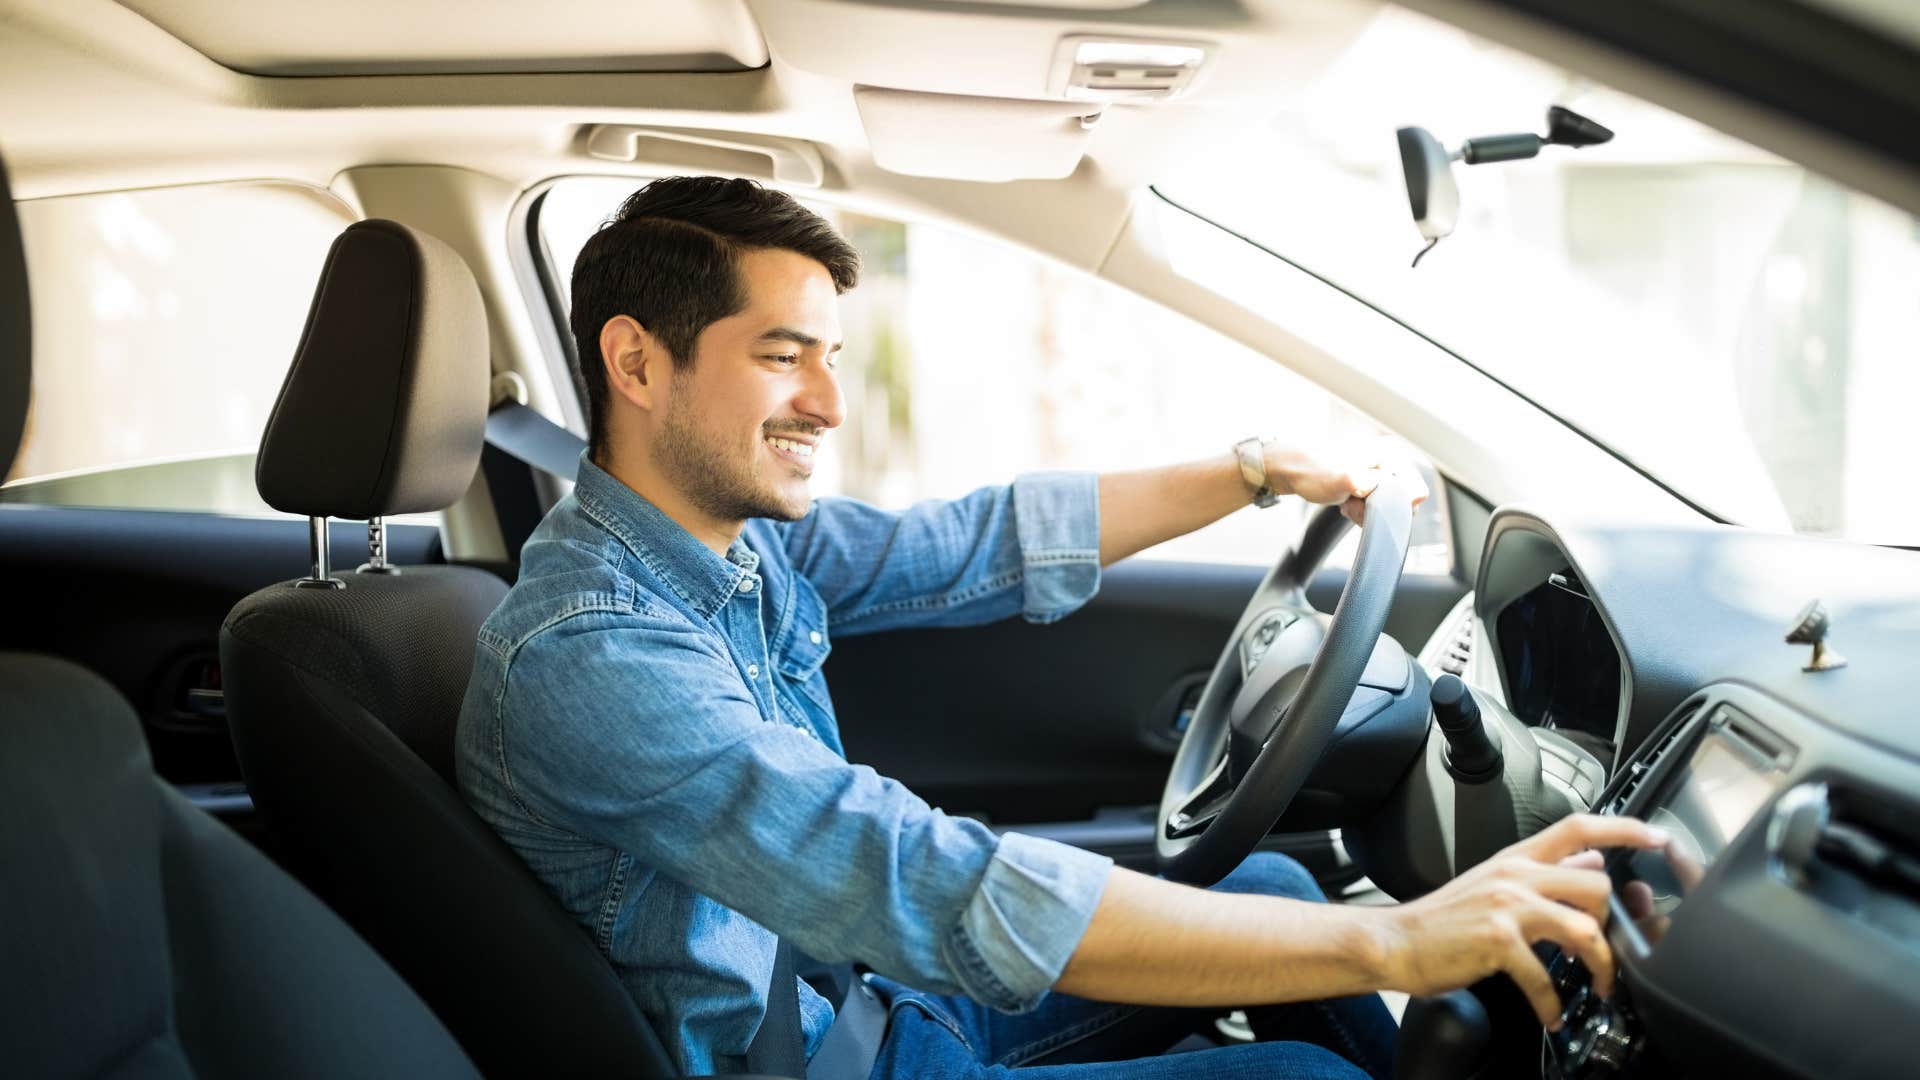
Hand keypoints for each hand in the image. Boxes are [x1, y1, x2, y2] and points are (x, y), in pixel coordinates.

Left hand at [1266, 440, 1429, 525]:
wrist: (1288, 469)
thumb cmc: (1313, 471)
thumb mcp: (1348, 481)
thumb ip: (1382, 487)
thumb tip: (1415, 497)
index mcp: (1391, 453)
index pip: (1415, 492)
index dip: (1392, 506)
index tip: (1367, 503)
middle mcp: (1389, 458)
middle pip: (1400, 501)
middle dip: (1376, 510)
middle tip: (1352, 503)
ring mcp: (1379, 469)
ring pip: (1385, 506)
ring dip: (1366, 510)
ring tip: (1346, 502)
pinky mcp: (1368, 479)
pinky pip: (1373, 504)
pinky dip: (1360, 508)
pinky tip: (1345, 502)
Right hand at [1373, 814, 1669, 1028]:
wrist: (1397, 942)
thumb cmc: (1444, 920)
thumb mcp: (1496, 882)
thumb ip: (1544, 872)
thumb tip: (1590, 858)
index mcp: (1517, 859)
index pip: (1579, 827)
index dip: (1624, 828)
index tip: (1657, 836)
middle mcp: (1515, 876)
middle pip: (1596, 883)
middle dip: (1612, 922)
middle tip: (1607, 950)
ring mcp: (1507, 907)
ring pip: (1584, 927)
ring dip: (1601, 965)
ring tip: (1598, 986)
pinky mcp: (1497, 941)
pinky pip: (1545, 976)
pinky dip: (1552, 1003)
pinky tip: (1550, 1013)